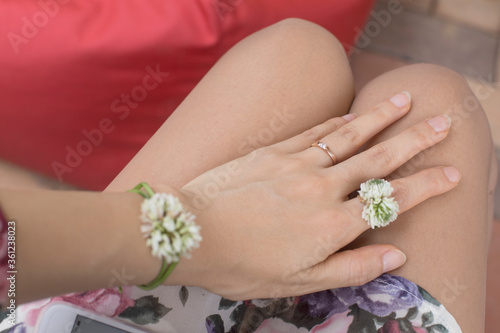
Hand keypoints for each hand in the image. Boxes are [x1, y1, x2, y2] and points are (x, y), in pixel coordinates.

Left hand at [170, 92, 458, 299]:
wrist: (191, 233)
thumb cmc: (243, 265)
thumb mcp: (299, 282)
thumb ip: (350, 268)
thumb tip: (394, 256)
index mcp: (332, 225)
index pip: (391, 200)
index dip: (426, 185)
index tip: (450, 172)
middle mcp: (321, 188)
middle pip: (378, 158)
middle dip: (414, 140)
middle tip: (440, 122)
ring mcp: (296, 164)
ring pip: (349, 136)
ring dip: (380, 118)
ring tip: (403, 101)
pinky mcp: (273, 151)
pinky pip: (314, 132)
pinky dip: (338, 122)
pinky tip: (351, 114)